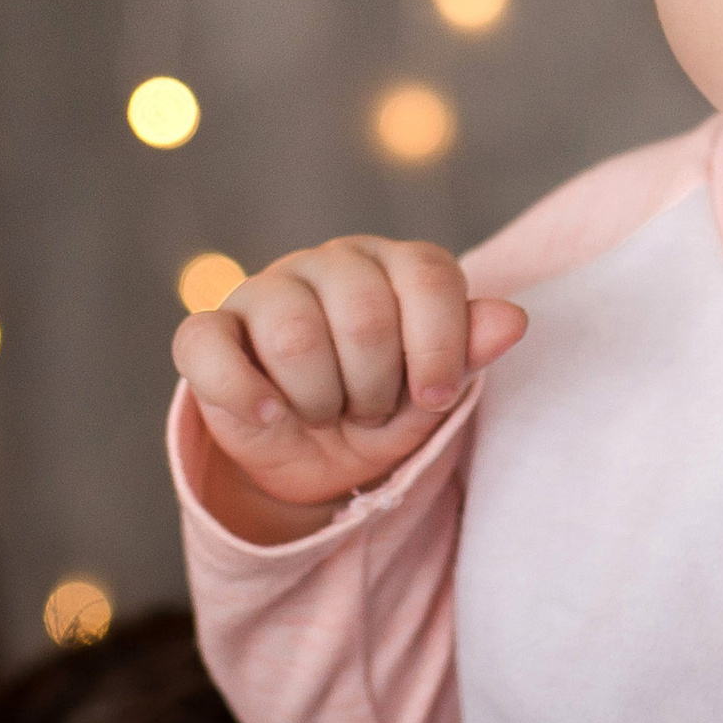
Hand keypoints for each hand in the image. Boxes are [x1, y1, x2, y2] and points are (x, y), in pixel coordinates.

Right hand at [172, 237, 527, 543]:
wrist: (310, 459)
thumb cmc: (381, 408)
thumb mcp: (431, 392)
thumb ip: (469, 350)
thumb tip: (513, 320)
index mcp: (390, 263)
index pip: (427, 273)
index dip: (438, 345)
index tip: (434, 397)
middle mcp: (328, 262)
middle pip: (364, 311)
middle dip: (376, 386)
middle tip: (370, 410)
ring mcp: (263, 290)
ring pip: (294, 332)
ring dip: (320, 399)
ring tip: (324, 413)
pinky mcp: (209, 331)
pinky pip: (208, 346)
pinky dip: (245, 393)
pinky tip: (271, 416)